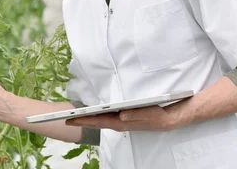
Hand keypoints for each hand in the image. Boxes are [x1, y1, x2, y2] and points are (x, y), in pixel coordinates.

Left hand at [65, 105, 181, 131]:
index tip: (70, 119)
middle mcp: (119, 123)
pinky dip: (98, 117)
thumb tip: (120, 115)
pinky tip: (93, 114)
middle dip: (81, 120)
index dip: (84, 120)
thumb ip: (135, 115)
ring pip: (101, 121)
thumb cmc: (159, 116)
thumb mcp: (149, 114)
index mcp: (123, 122)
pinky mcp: (125, 119)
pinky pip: (107, 119)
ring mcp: (122, 122)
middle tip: (65, 118)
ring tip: (75, 115)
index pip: (99, 121)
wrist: (171, 118)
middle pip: (96, 122)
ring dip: (88, 119)